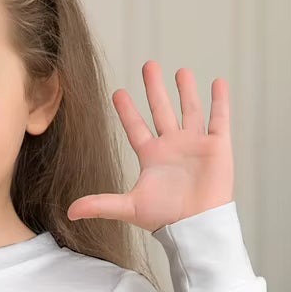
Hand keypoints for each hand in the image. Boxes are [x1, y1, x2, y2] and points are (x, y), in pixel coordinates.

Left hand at [67, 63, 233, 231]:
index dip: (127, 111)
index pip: (136, 128)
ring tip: (181, 71)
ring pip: (190, 110)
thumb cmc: (166, 218)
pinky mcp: (217, 146)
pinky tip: (218, 83)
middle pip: (161, 111)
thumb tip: (70, 211)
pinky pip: (219, 118)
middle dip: (155, 88)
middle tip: (148, 65)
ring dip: (186, 90)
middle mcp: (172, 147)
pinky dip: (220, 101)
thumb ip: (100, 204)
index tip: (117, 92)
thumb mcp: (129, 207)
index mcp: (152, 157)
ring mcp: (195, 145)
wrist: (197, 226)